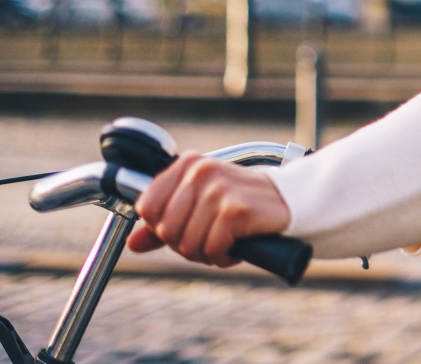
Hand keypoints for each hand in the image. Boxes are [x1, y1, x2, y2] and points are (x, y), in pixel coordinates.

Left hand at [126, 151, 290, 266]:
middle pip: (166, 230)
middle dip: (186, 245)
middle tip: (209, 238)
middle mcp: (200, 172)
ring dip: (206, 253)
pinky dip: (223, 256)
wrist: (287, 200)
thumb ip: (163, 224)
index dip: (162, 227)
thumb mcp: (198, 207)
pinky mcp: (236, 209)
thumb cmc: (239, 203)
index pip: (147, 207)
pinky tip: (235, 246)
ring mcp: (218, 189)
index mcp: (187, 164)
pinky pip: (212, 249)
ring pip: (188, 244)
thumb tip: (133, 244)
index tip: (185, 226)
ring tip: (224, 241)